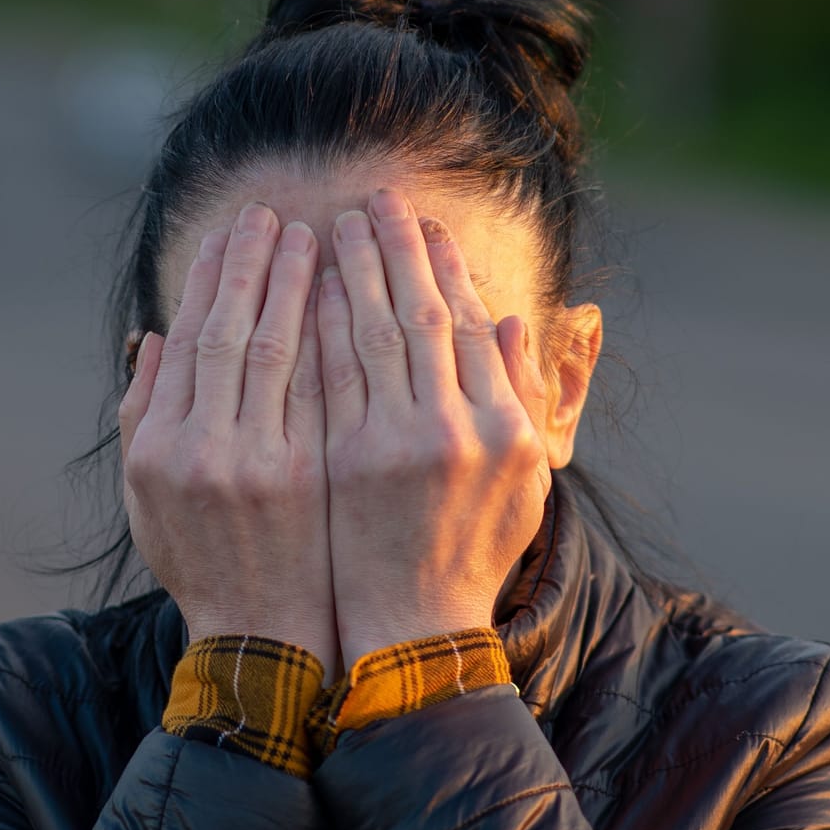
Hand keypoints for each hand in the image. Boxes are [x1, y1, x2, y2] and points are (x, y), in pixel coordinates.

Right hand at [117, 201, 340, 675]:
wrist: (261, 638)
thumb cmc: (203, 562)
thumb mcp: (145, 496)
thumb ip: (144, 413)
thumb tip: (155, 334)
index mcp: (159, 446)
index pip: (188, 340)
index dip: (208, 281)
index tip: (228, 236)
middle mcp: (203, 449)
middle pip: (232, 332)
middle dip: (252, 266)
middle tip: (270, 215)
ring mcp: (261, 464)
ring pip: (280, 351)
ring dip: (297, 286)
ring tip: (314, 236)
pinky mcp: (312, 477)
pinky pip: (324, 389)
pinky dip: (333, 339)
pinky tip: (347, 298)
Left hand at [316, 187, 551, 660]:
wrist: (414, 628)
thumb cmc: (470, 555)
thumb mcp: (524, 484)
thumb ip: (519, 399)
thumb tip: (511, 321)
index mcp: (507, 430)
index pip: (472, 325)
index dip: (449, 268)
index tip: (430, 226)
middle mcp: (457, 432)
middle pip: (423, 315)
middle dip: (398, 250)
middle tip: (379, 200)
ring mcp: (396, 446)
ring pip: (372, 335)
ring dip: (352, 273)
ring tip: (336, 226)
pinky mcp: (343, 462)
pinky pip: (328, 376)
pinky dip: (319, 328)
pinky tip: (306, 291)